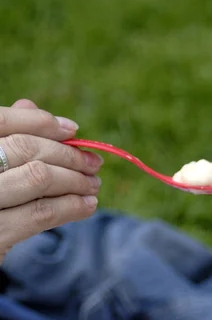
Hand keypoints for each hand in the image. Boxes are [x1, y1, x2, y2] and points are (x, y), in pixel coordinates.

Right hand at [0, 99, 102, 263]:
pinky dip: (72, 206)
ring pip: (39, 178)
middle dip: (68, 154)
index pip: (1, 121)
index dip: (39, 122)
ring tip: (93, 185)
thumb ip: (5, 137)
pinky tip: (87, 205)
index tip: (72, 130)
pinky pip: (41, 213)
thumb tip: (30, 106)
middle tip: (94, 163)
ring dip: (76, 180)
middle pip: (25, 148)